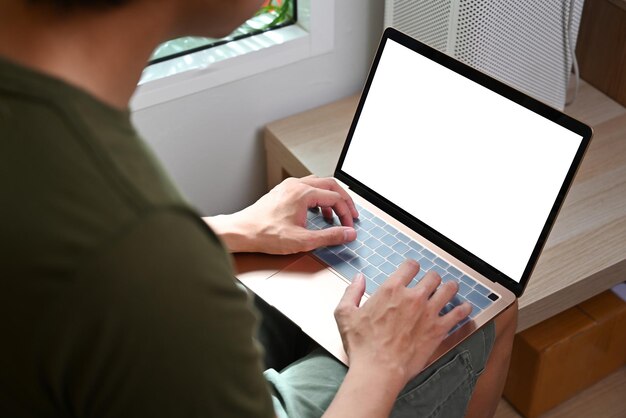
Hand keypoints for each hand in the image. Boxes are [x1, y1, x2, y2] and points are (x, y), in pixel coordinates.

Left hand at [204, 176, 358, 253]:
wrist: (241, 232)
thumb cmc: (265, 234)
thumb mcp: (303, 240)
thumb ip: (330, 236)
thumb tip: (348, 234)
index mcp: (303, 193)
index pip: (335, 198)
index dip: (347, 213)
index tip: (349, 226)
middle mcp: (296, 185)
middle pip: (330, 185)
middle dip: (344, 200)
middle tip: (351, 214)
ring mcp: (288, 186)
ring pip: (318, 184)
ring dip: (330, 197)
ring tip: (335, 215)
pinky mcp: (282, 191)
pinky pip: (307, 187)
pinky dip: (317, 197)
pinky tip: (316, 212)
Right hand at [334, 260, 471, 390]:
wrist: (378, 370)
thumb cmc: (362, 345)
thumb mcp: (345, 314)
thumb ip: (351, 292)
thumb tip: (358, 279)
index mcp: (391, 289)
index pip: (410, 266)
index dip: (412, 267)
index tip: (413, 270)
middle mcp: (413, 297)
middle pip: (432, 276)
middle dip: (432, 277)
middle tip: (432, 282)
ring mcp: (428, 312)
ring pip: (448, 290)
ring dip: (450, 287)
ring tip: (450, 288)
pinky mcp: (438, 330)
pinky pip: (458, 314)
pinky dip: (463, 309)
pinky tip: (465, 308)